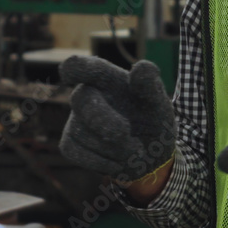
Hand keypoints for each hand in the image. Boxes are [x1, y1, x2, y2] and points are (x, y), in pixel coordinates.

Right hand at [59, 56, 176, 182]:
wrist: (151, 155)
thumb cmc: (152, 120)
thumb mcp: (159, 103)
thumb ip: (150, 86)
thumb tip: (141, 67)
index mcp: (106, 77)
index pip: (82, 66)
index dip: (75, 67)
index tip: (68, 70)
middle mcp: (86, 93)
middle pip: (82, 100)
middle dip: (105, 121)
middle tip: (126, 134)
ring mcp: (75, 118)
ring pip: (81, 132)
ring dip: (113, 148)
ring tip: (134, 150)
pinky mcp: (69, 141)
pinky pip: (74, 151)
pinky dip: (101, 161)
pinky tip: (118, 161)